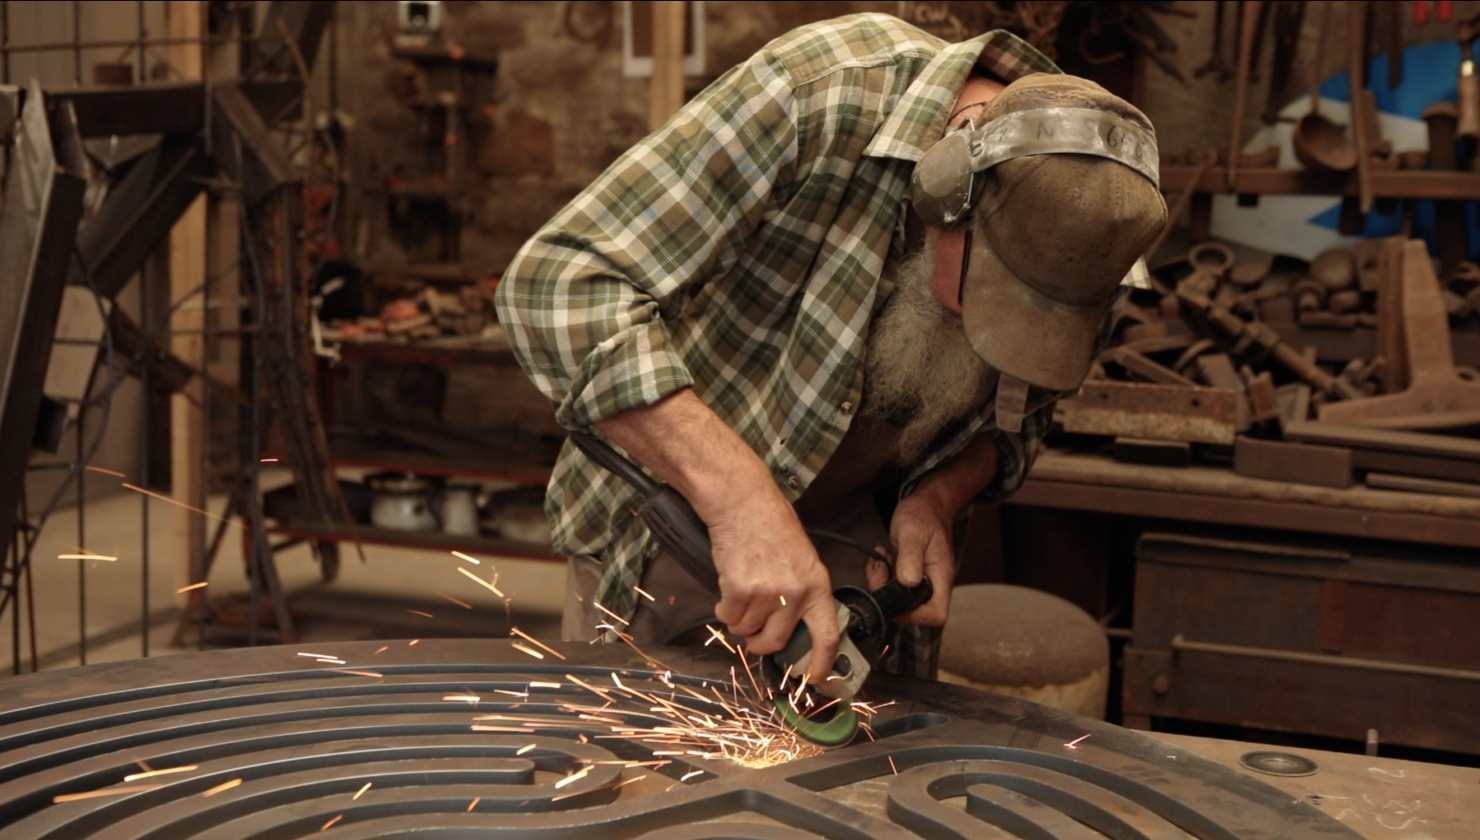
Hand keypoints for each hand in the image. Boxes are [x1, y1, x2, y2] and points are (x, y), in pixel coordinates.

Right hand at [592, 388, 840, 682]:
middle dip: (760, 644)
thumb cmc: (772, 528)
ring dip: (740, 620)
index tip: (815, 678)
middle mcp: (796, 592)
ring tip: (742, 591)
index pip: (827, 636)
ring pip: (747, 631)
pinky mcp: (740, 589)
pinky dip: (723, 610)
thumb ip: (803, 595)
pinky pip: (728, 618)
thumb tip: (797, 634)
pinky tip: (728, 586)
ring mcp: (768, 592)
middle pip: (775, 642)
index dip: (822, 664)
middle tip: (754, 632)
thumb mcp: (802, 560)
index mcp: (818, 585)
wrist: (744, 503)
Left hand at [888, 492, 955, 625]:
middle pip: (914, 611)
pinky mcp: (909, 576)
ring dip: (882, 584)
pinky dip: (881, 577)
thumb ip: (910, 556)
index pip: (936, 614)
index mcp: (940, 577)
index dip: (915, 616)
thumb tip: (908, 582)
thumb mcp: (912, 532)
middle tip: (880, 571)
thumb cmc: (923, 515)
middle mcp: (933, 584)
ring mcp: (921, 581)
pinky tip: (881, 559)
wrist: (927, 504)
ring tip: (880, 561)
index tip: (893, 598)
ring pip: (899, 600)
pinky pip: (894, 587)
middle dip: (889, 596)